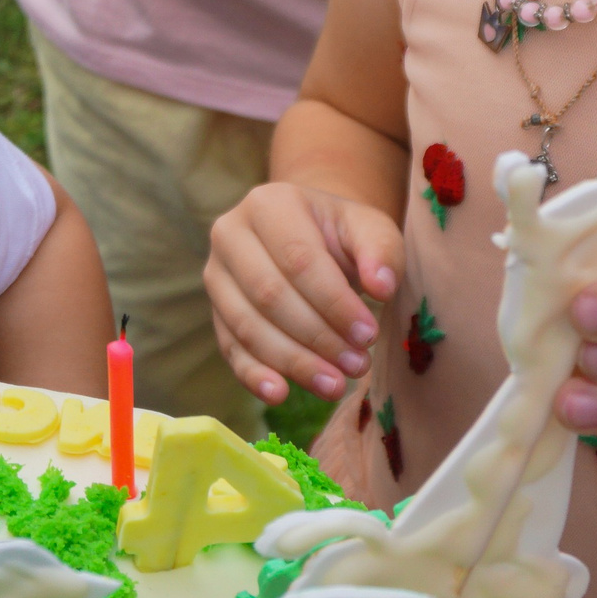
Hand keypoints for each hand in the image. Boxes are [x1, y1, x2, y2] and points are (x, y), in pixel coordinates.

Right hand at [204, 182, 402, 403]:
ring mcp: (216, 275)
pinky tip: (281, 394)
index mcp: (268, 204)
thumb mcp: (370, 229)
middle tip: (357, 365)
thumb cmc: (342, 235)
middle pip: (269, 294)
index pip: (299, 258)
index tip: (369, 335)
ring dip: (293, 361)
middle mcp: (229, 234)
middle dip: (317, 337)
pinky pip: (230, 348)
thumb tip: (381, 288)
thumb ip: (381, 251)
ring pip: (247, 326)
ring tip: (335, 385)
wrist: (310, 237)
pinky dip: (253, 375)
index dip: (334, 302)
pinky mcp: (215, 312)